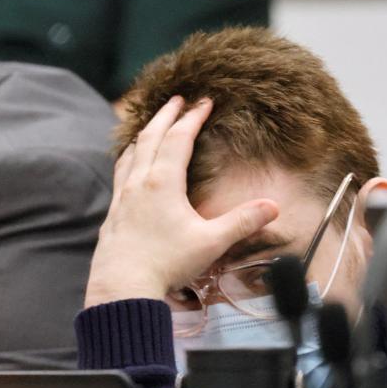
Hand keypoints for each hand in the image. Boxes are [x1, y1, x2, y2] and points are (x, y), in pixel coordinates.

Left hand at [84, 97, 279, 307]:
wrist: (123, 287)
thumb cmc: (166, 264)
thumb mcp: (211, 243)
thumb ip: (241, 222)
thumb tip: (273, 206)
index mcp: (163, 183)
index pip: (179, 138)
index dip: (193, 118)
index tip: (204, 101)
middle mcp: (139, 183)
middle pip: (150, 138)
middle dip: (165, 115)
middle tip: (176, 99)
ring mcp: (122, 198)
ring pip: (130, 154)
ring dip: (143, 135)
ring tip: (150, 127)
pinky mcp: (113, 215)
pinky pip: (120, 175)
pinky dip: (128, 159)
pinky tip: (129, 168)